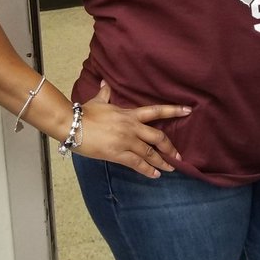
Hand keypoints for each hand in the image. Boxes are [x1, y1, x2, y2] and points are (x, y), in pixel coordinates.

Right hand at [75, 80, 190, 177]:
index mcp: (129, 114)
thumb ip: (106, 94)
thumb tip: (105, 83)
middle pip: (158, 136)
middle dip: (170, 147)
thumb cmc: (84, 113)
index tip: (189, 111)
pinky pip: (137, 164)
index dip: (174, 110)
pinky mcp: (117, 153)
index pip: (156, 111)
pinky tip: (155, 175)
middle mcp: (132, 127)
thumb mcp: (98, 101)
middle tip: (178, 156)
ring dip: (162, 162)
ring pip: (150, 152)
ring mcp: (126, 141)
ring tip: (170, 168)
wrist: (71, 124)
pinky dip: (148, 170)